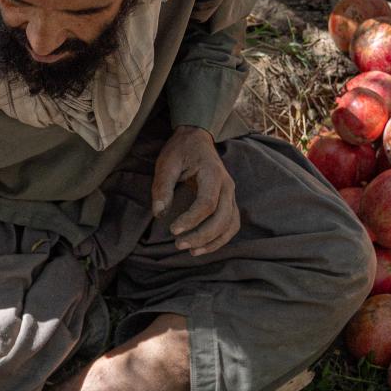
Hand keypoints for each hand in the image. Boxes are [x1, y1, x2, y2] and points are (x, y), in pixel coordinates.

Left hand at [152, 127, 239, 254]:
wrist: (196, 138)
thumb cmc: (180, 150)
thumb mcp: (166, 163)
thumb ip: (162, 187)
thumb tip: (159, 214)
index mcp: (213, 173)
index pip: (207, 203)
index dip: (191, 220)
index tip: (172, 230)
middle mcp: (227, 185)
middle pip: (222, 218)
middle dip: (201, 236)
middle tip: (178, 245)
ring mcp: (231, 194)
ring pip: (230, 225)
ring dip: (213, 242)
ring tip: (191, 252)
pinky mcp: (229, 201)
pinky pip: (231, 225)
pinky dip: (220, 239)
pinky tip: (202, 248)